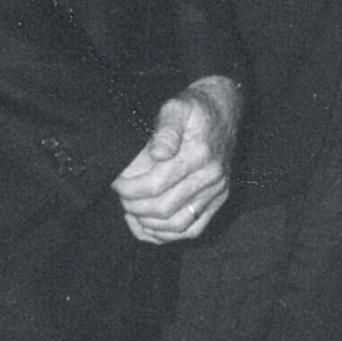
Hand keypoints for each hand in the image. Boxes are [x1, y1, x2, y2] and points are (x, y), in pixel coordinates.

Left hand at [110, 75, 240, 243]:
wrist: (225, 109)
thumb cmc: (195, 107)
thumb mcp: (177, 106)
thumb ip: (166, 128)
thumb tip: (158, 154)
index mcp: (199, 154)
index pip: (156, 185)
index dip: (130, 189)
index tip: (116, 182)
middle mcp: (211, 177)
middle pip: (164, 208)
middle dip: (135, 207)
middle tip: (121, 196)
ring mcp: (217, 191)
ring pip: (178, 225)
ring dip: (149, 224)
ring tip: (131, 211)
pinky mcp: (218, 200)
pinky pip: (193, 229)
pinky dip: (168, 235)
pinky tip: (149, 226)